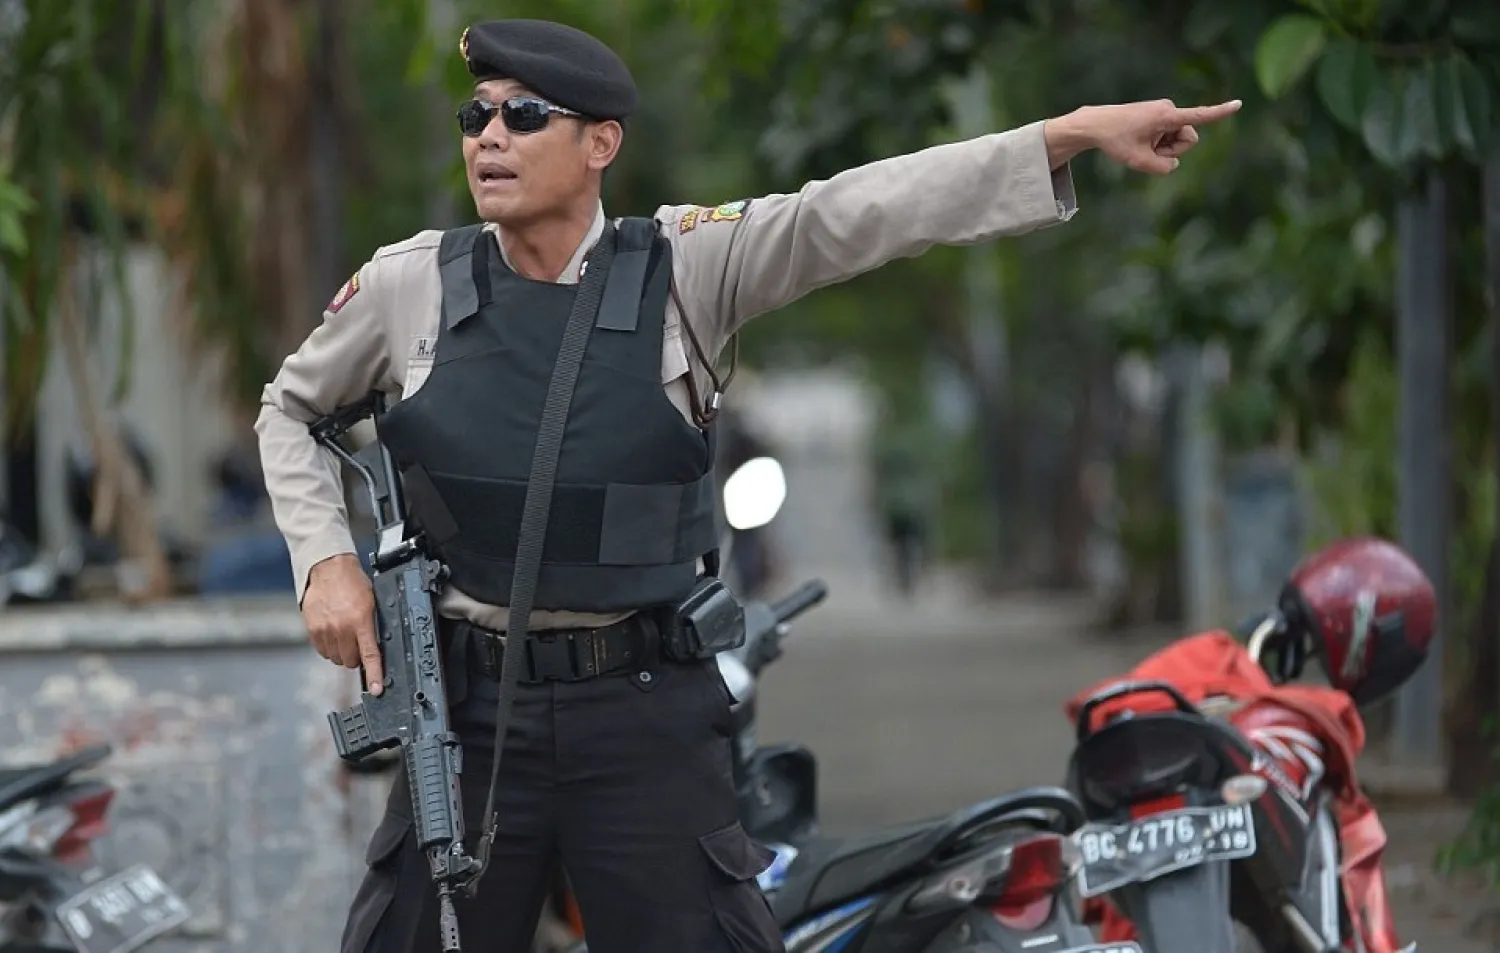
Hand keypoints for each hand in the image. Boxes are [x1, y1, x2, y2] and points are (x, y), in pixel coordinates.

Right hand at [302, 553, 384, 694]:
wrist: (328, 568)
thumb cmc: (353, 582)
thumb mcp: (372, 602)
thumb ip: (372, 626)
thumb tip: (376, 647)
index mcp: (361, 621)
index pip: (370, 654)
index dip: (375, 675)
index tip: (377, 689)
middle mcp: (342, 628)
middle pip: (351, 661)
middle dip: (357, 656)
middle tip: (357, 642)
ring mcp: (325, 630)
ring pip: (336, 658)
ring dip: (342, 652)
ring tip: (344, 634)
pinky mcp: (312, 629)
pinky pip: (322, 651)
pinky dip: (329, 647)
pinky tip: (332, 633)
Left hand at [1049, 99, 1241, 174]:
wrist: (1097, 124)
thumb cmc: (1116, 141)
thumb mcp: (1138, 162)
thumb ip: (1163, 168)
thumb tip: (1174, 164)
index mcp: (1166, 116)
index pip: (1198, 116)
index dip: (1219, 112)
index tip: (1238, 104)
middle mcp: (1169, 109)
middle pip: (1188, 140)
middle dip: (1172, 150)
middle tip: (1147, 150)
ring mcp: (1165, 111)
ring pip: (1178, 139)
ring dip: (1163, 147)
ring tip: (1141, 143)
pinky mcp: (1160, 115)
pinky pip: (1168, 135)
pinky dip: (1157, 142)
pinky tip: (1140, 139)